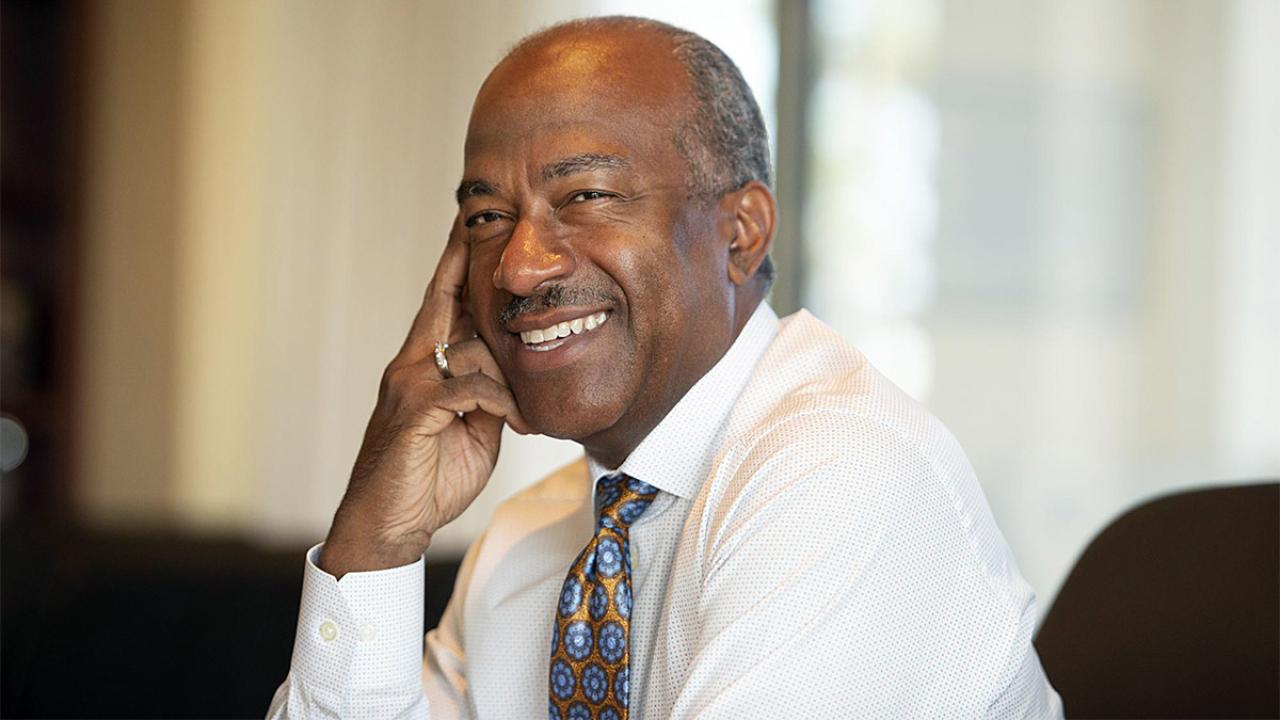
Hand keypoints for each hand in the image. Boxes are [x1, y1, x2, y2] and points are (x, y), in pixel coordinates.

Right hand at [319, 217, 527, 576]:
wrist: (388, 526)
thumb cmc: (427, 478)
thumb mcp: (471, 428)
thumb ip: (488, 395)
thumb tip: (512, 378)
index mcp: (423, 364)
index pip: (442, 300)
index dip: (456, 261)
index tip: (469, 222)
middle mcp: (411, 363)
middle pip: (443, 298)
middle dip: (465, 259)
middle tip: (487, 220)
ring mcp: (409, 384)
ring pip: (473, 349)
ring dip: (509, 380)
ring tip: (526, 415)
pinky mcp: (414, 411)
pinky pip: (472, 389)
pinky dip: (502, 405)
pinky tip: (519, 424)